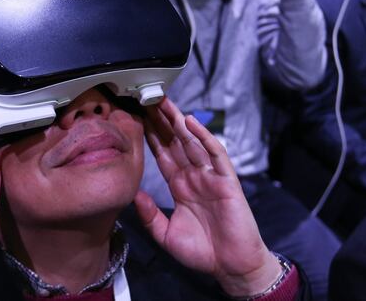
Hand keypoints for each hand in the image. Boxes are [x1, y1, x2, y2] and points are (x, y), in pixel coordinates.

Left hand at [135, 98, 281, 297]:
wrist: (231, 266)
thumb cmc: (202, 252)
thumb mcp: (166, 235)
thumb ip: (150, 216)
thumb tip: (134, 195)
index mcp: (180, 187)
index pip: (162, 155)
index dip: (150, 136)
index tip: (136, 118)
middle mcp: (194, 177)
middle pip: (175, 142)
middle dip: (162, 122)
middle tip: (147, 99)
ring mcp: (210, 176)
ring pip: (192, 143)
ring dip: (178, 122)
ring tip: (164, 103)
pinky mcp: (226, 180)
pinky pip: (215, 154)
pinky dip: (204, 137)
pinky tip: (191, 122)